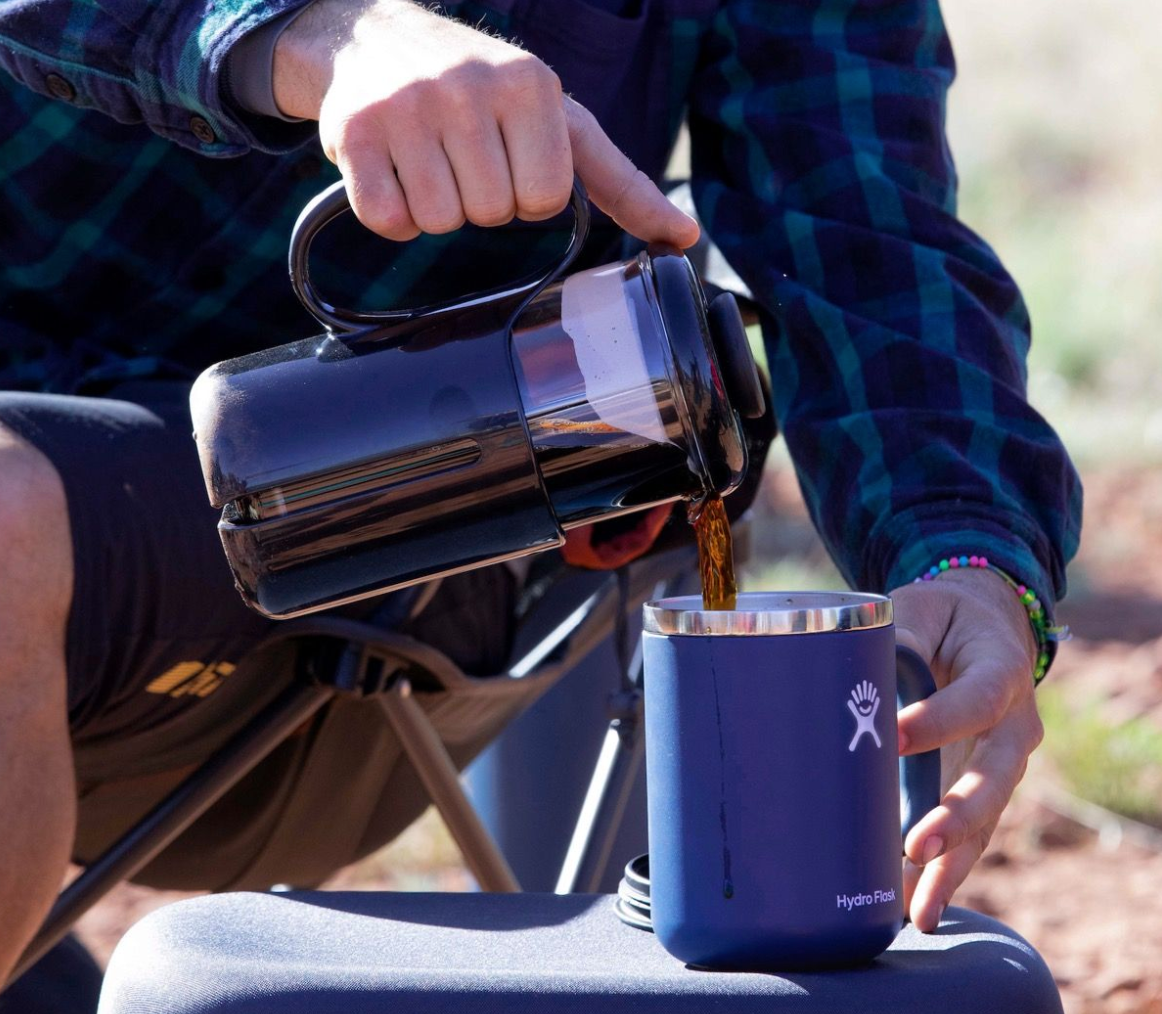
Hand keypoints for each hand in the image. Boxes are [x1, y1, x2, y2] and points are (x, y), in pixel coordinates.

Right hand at [272, 0, 698, 245]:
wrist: (374, 37)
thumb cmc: (485, 93)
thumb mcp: (559, 124)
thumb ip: (622, 184)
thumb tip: (686, 239)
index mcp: (531, 85)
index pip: (542, 200)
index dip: (525, 196)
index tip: (508, 161)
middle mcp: (469, 87)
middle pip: (490, 215)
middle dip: (479, 202)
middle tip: (462, 158)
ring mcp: (407, 107)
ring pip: (438, 222)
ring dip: (435, 209)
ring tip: (428, 161)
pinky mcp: (353, 132)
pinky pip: (387, 219)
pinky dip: (391, 214)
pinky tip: (393, 173)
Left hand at [890, 567, 1042, 930]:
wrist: (977, 627)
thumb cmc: (940, 617)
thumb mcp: (921, 608)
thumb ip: (899, 637)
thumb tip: (857, 669)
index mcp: (1002, 669)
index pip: (977, 698)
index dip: (939, 718)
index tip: (894, 735)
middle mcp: (1012, 725)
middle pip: (995, 777)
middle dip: (958, 815)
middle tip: (917, 845)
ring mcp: (999, 765)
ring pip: (986, 822)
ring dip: (950, 866)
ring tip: (917, 907)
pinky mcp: (978, 791)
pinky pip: (970, 838)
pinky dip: (942, 874)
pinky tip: (912, 908)